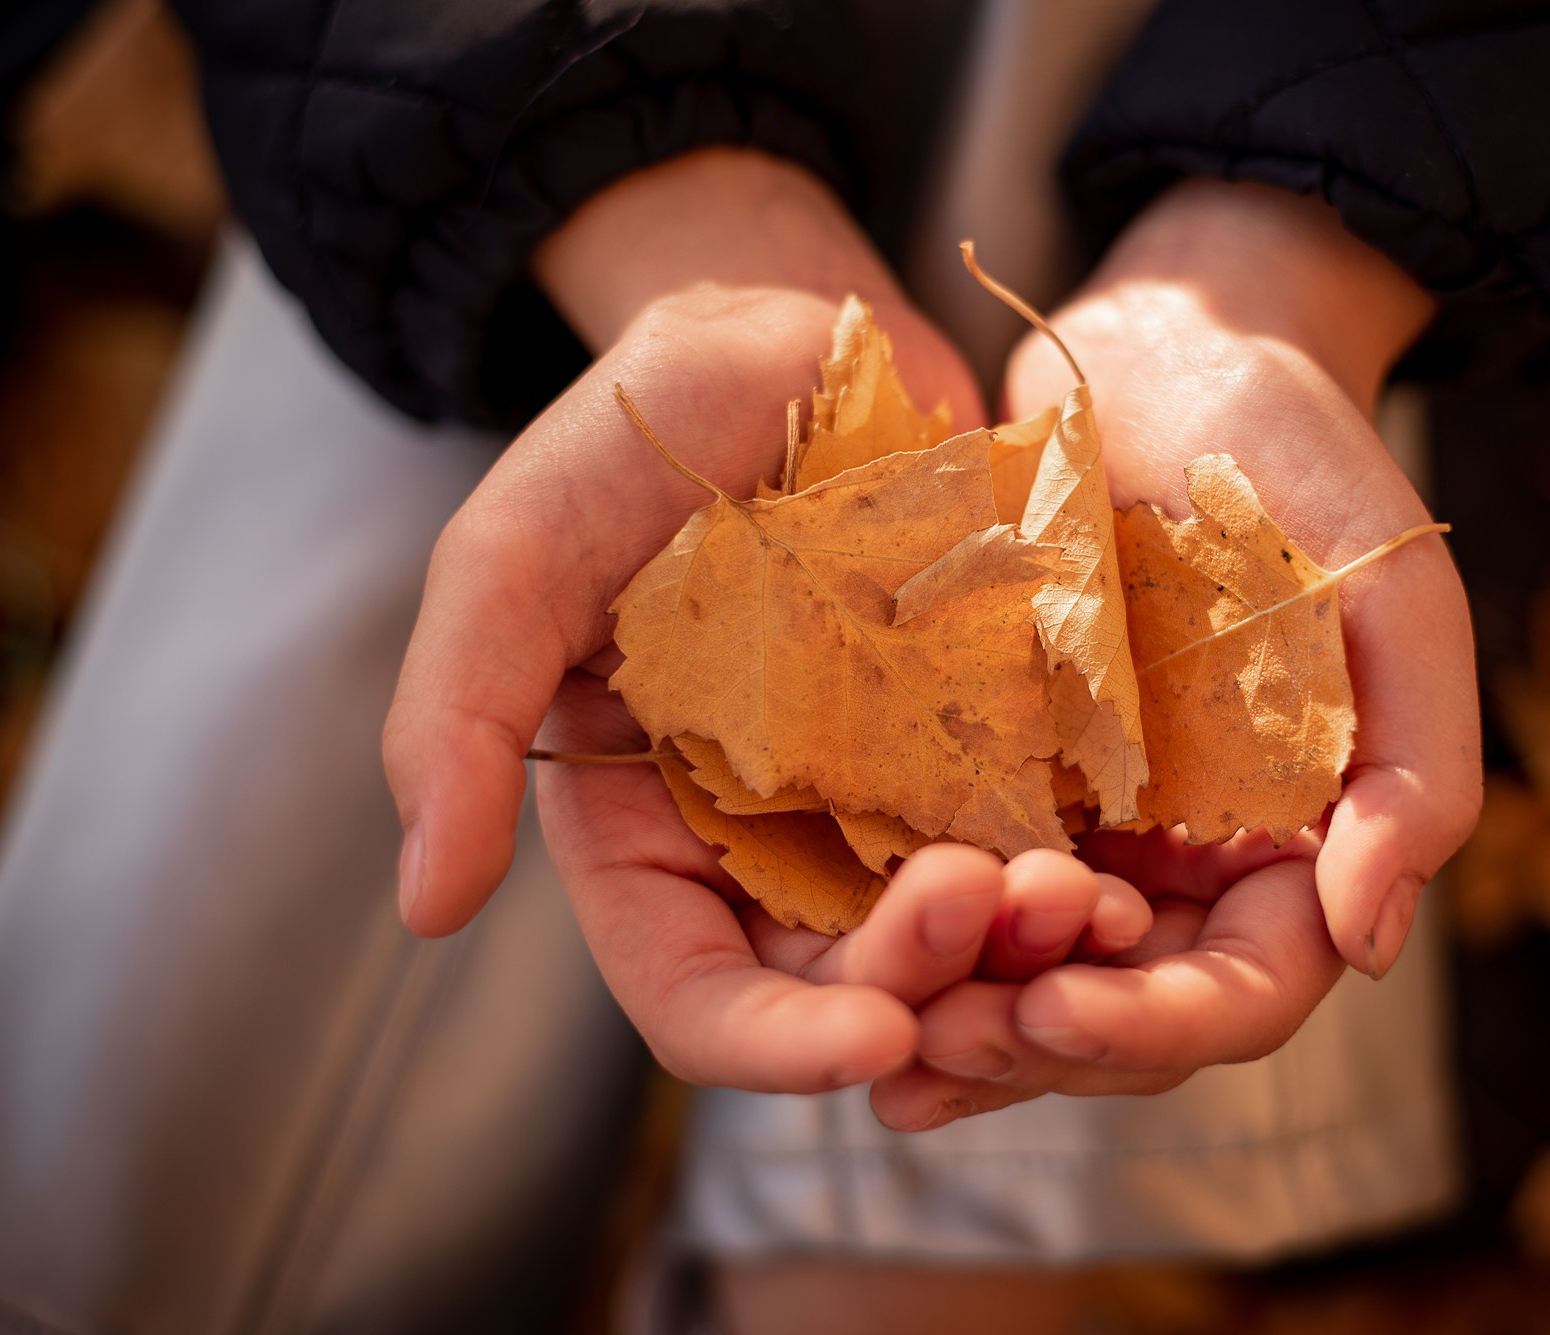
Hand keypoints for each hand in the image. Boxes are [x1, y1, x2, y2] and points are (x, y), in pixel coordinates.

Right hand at [384, 149, 1013, 1090]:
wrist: (789, 336)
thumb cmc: (632, 438)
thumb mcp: (513, 559)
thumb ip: (455, 721)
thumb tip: (427, 909)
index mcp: (648, 833)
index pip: (697, 993)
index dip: (777, 1044)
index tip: (875, 1042)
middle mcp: (772, 842)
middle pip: (847, 983)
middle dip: (926, 983)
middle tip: (1001, 907)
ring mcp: (889, 800)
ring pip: (959, 937)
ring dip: (1022, 949)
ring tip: (1082, 903)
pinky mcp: (986, 746)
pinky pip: (1042, 847)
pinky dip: (1079, 883)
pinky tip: (1122, 873)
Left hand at [870, 179, 1481, 1127]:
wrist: (1170, 345)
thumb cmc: (1299, 452)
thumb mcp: (1390, 594)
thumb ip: (1416, 766)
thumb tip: (1370, 942)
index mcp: (1304, 839)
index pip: (1247, 988)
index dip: (1158, 1022)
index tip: (1055, 1008)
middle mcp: (1197, 857)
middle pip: (1131, 1008)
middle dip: (1040, 1042)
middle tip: (935, 1045)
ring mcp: (1100, 823)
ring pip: (1037, 971)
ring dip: (967, 1021)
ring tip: (882, 1052)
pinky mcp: (1007, 774)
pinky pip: (964, 888)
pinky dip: (917, 944)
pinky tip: (840, 972)